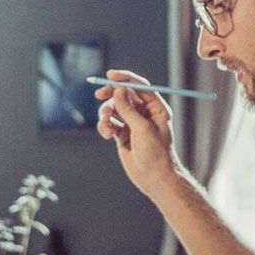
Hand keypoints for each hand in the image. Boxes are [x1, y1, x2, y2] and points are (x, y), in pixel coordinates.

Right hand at [94, 69, 184, 197]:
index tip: (110, 76)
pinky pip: (110, 123)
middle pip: (124, 95)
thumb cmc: (156, 154)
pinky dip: (105, 126)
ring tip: (107, 127)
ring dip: (106, 115)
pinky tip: (107, 135)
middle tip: (98, 95)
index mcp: (156, 108)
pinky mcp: (123, 134)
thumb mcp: (143, 129)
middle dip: (110, 95)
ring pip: (114, 109)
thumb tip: (118, 90)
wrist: (154, 178)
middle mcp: (144, 113)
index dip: (125, 79)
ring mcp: (133, 123)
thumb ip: (129, 109)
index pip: (140, 86)